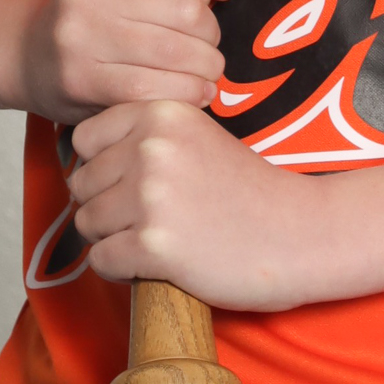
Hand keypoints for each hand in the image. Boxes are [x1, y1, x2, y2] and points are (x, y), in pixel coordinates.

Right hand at [22, 0, 237, 122]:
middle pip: (187, 11)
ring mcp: (79, 35)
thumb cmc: (100, 11)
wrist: (30, 55)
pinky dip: (187, 94)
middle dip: (210, 36)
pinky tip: (195, 93)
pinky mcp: (81, 80)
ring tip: (206, 74)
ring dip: (206, 69)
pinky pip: (155, 90)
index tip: (198, 3)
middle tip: (207, 50)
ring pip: (177, 54)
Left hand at [65, 101, 315, 310]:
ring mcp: (150, 196)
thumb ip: (147, 138)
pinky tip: (153, 265)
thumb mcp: (198, 138)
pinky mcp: (153, 245)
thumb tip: (82, 163)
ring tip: (154, 241)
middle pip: (81, 183)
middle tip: (148, 220)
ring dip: (112, 239)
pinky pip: (100, 260)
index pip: (84, 139)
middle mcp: (151, 148)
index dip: (102, 167)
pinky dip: (120, 269)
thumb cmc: (250, 192)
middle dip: (105, 206)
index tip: (133, 183)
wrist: (302, 234)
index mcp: (161, 114)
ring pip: (86, 223)